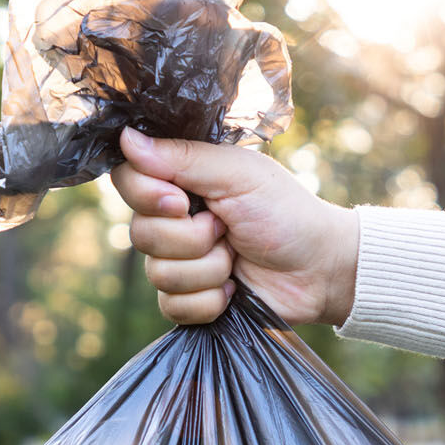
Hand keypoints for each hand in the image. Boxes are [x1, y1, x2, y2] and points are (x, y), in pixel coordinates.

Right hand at [111, 127, 358, 325]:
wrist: (319, 270)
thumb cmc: (286, 213)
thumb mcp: (238, 174)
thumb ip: (182, 157)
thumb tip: (125, 138)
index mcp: (180, 181)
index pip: (127, 181)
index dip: (148, 196)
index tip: (182, 201)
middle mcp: (172, 221)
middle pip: (139, 234)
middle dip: (192, 238)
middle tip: (227, 229)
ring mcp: (179, 263)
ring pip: (158, 274)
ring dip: (208, 269)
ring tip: (236, 258)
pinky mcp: (190, 301)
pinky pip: (173, 307)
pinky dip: (210, 301)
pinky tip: (234, 290)